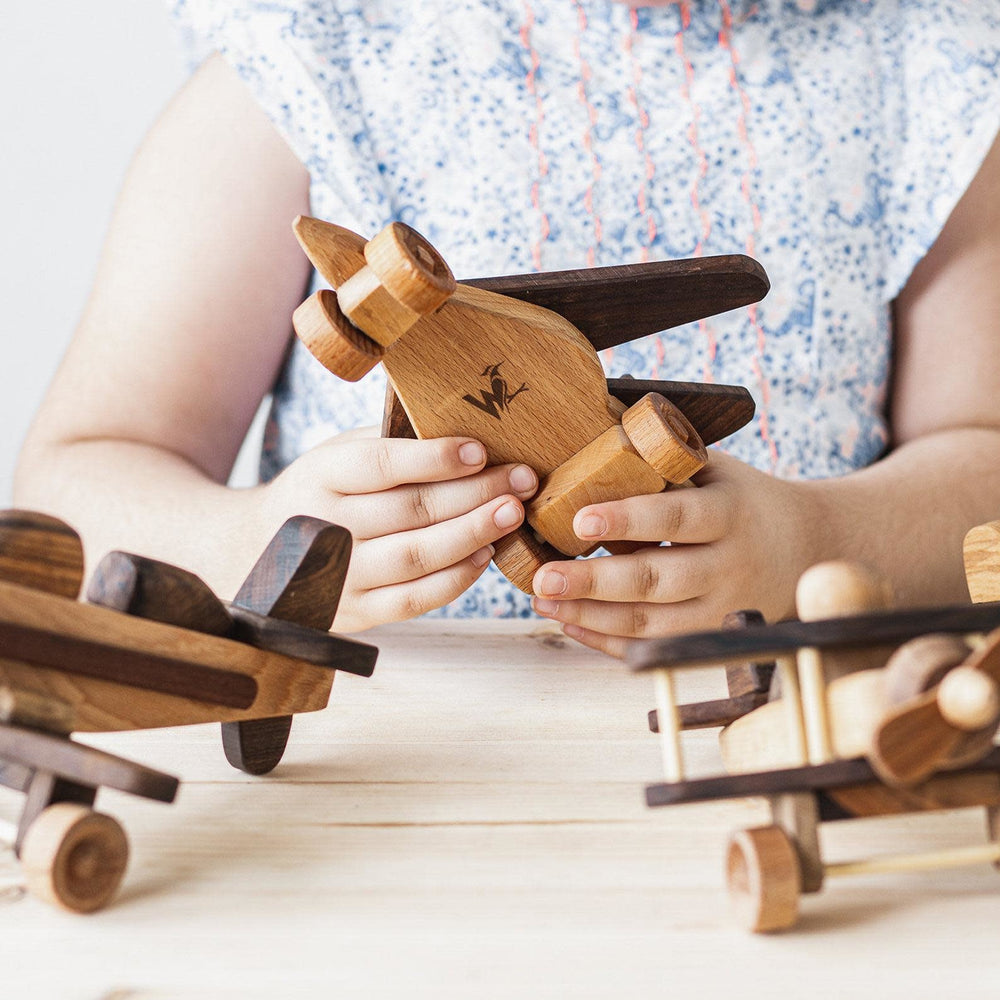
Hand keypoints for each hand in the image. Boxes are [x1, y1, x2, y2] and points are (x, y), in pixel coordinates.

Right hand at [259, 429, 537, 630]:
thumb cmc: (319, 494)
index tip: (481, 450)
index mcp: (320, 476)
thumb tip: (462, 423)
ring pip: (416, 556)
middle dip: (475, 494)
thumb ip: (388, 443)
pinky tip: (485, 555)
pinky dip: (455, 578)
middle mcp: (325, 526)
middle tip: (522, 480)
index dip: (434, 458)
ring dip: (473, 535)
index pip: (382, 464)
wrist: (256, 555)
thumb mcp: (336, 456)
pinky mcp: (354, 612)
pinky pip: (413, 599)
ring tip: (513, 514)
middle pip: (410, 510)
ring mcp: (338, 575)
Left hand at [529, 450, 824, 656]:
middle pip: (657, 580)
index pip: (675, 517)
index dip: (627, 519)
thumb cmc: (743, 499)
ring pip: (651, 623)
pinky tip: (571, 623)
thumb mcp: (717, 470)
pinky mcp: (709, 635)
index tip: (580, 520)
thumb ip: (665, 461)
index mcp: (729, 512)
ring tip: (544, 600)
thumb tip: (594, 426)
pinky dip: (608, 641)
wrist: (808, 546)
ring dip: (591, 616)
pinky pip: (653, 646)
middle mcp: (727, 565)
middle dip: (594, 582)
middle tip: (543, 579)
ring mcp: (721, 607)